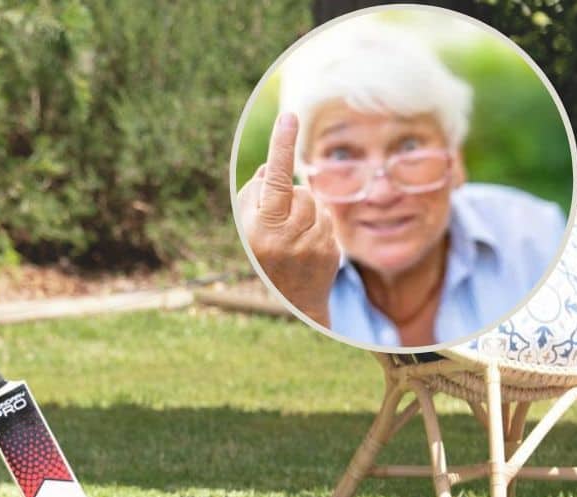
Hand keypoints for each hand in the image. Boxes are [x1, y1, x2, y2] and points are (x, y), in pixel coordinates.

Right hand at [236, 112, 339, 326]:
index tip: (288, 117)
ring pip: (315, 203)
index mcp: (259, 227)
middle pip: (298, 191)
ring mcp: (309, 245)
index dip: (281, 147)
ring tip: (295, 236)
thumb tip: (273, 165)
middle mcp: (284, 237)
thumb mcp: (247, 225)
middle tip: (279, 225)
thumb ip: (256, 192)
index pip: (274, 179)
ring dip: (306, 212)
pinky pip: (328, 219)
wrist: (293, 300)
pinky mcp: (329, 251)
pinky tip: (309, 245)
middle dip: (290, 199)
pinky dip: (319, 225)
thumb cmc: (264, 252)